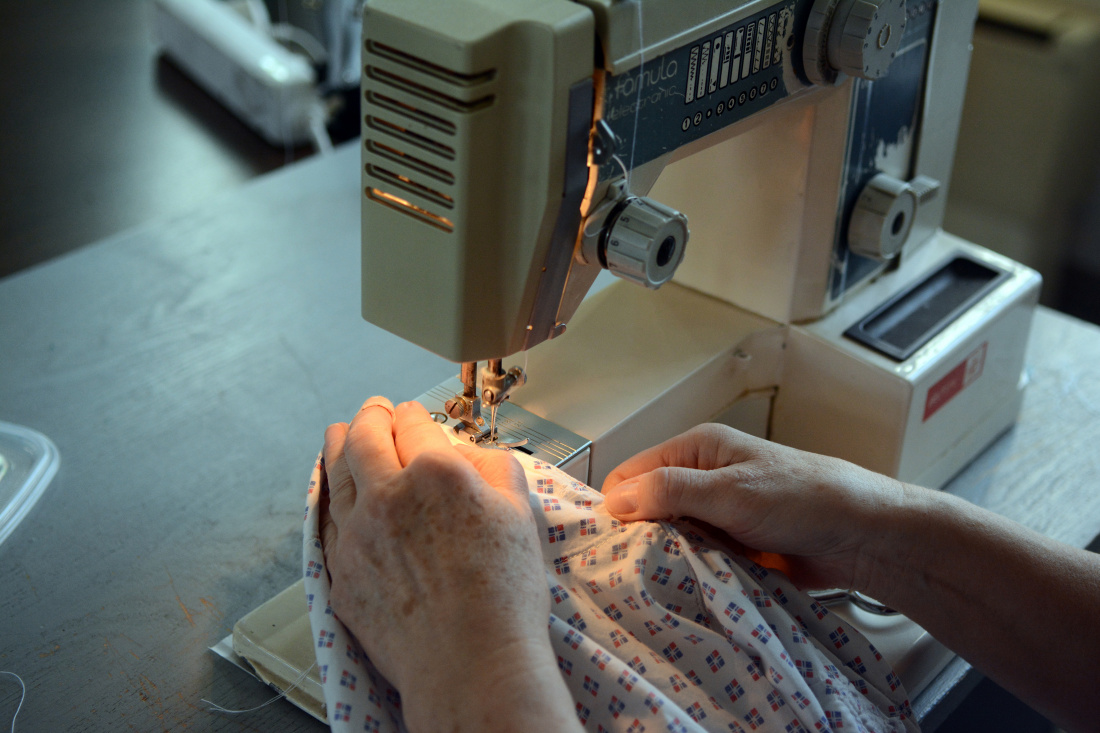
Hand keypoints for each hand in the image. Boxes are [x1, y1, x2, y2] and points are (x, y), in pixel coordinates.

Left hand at [320, 397, 578, 731]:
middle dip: (368, 417)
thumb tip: (470, 455)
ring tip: (337, 434)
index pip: (415, 425)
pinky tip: (333, 493)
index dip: (413, 414)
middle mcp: (388, 495)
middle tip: (373, 410)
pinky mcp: (342, 573)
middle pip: (364, 438)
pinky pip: (328, 522)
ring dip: (336, 446)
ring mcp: (358, 535)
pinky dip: (329, 496)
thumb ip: (495, 469)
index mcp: (437, 473)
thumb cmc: (503, 597)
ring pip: (335, 474)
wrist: (471, 665)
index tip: (412, 414)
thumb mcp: (520, 515)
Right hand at [601, 423, 905, 590]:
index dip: (616, 505)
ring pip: (670, 539)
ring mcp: (718, 514)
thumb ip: (670, 492)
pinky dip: (693, 572)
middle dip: (641, 536)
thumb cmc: (804, 498)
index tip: (607, 542)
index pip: (632, 474)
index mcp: (697, 450)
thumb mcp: (730, 492)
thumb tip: (614, 499)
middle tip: (635, 568)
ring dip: (669, 558)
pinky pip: (696, 560)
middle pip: (647, 509)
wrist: (863, 536)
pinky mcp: (733, 546)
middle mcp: (702, 478)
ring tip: (665, 580)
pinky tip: (689, 587)